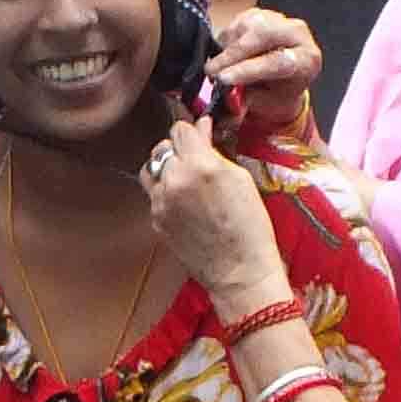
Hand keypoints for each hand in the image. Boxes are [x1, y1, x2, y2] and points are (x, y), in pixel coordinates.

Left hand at [139, 115, 291, 313]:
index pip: (180, 130)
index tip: (198, 136)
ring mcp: (161, 201)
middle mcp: (175, 180)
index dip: (191, 131)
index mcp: (200, 165)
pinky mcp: (156, 219)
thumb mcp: (241, 180)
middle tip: (196, 159)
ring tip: (185, 179)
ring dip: (165, 168)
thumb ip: (216, 151)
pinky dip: (165, 192)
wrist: (239, 272)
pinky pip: (154, 194)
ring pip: (151, 168)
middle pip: (163, 147)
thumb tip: (201, 129)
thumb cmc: (249, 229)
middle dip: (178, 149)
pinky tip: (185, 203)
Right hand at [205, 8, 322, 142]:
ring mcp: (277, 19)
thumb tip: (227, 98)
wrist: (282, 77)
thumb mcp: (268, 105)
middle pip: (261, 35)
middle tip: (212, 72)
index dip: (248, 70)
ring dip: (226, 49)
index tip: (224, 79)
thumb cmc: (279, 92)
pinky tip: (225, 56)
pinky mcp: (258, 14)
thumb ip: (248, 101)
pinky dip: (224, 42)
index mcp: (307, 59)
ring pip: (244, 27)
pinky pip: (234, 23)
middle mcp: (296, 33)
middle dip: (232, 55)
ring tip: (220, 68)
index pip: (277, 60)